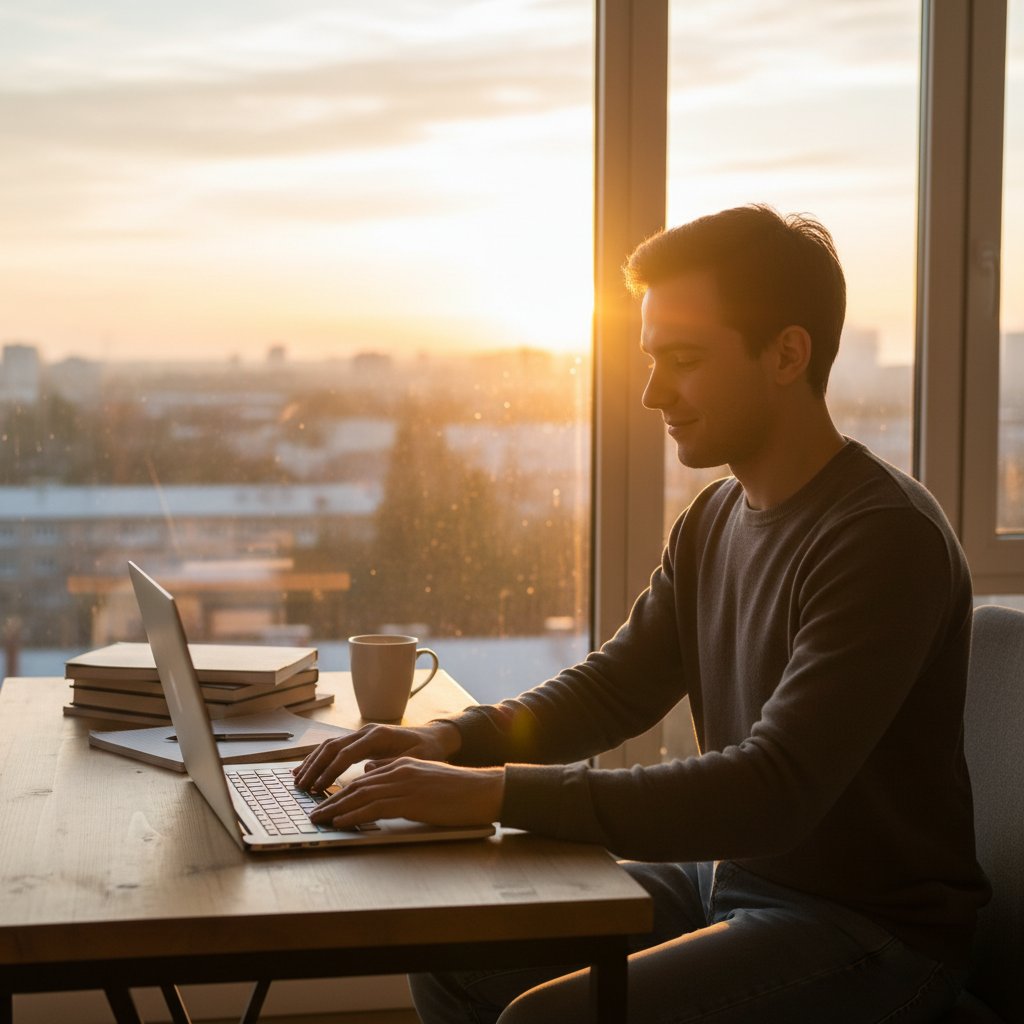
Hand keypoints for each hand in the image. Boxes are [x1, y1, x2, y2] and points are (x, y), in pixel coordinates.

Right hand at [292, 721, 460, 793]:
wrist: (434, 738)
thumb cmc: (427, 751)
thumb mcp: (415, 760)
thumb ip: (392, 765)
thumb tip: (366, 771)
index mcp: (379, 736)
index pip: (347, 753)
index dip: (331, 771)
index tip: (319, 788)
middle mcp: (366, 731)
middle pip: (332, 747)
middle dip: (314, 767)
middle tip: (301, 787)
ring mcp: (361, 734)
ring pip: (329, 745)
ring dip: (312, 763)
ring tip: (298, 781)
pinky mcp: (359, 740)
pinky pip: (334, 748)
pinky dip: (318, 758)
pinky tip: (306, 770)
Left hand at [309, 757, 504, 828]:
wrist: (482, 791)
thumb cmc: (457, 790)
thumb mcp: (424, 779)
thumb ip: (398, 776)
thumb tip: (372, 774)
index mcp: (403, 765)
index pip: (363, 778)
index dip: (341, 791)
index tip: (324, 803)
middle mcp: (400, 770)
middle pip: (356, 786)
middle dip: (330, 800)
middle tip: (312, 813)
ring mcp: (405, 784)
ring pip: (361, 795)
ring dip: (335, 809)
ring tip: (318, 820)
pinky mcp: (411, 800)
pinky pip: (375, 807)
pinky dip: (353, 815)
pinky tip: (340, 822)